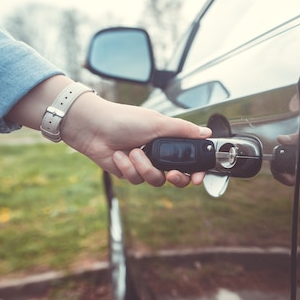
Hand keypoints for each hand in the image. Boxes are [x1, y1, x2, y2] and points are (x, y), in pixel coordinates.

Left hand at [61, 93, 211, 186]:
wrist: (93, 128)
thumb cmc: (125, 119)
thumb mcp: (159, 123)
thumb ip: (184, 130)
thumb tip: (206, 133)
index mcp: (168, 140)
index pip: (189, 160)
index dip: (196, 171)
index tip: (197, 177)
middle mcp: (158, 154)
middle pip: (176, 177)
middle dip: (175, 178)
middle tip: (171, 174)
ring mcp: (143, 164)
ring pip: (155, 180)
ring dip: (144, 167)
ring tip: (133, 152)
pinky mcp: (128, 172)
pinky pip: (136, 179)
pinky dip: (127, 167)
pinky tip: (119, 154)